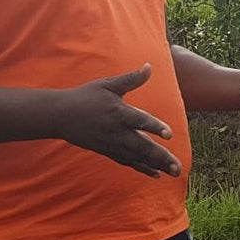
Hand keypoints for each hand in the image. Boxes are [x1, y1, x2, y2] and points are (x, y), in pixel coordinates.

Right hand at [56, 63, 181, 176]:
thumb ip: (131, 78)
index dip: (156, 127)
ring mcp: (113, 144)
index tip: (170, 135)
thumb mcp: (108, 84)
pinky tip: (156, 174)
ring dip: (157, 165)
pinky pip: (128, 162)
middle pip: (143, 146)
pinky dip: (142, 168)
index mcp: (119, 113)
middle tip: (178, 168)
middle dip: (162, 157)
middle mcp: (118, 132)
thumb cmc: (86, 96)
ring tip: (174, 173)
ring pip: (138, 158)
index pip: (141, 121)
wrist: (61, 116)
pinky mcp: (108, 151)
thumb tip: (150, 66)